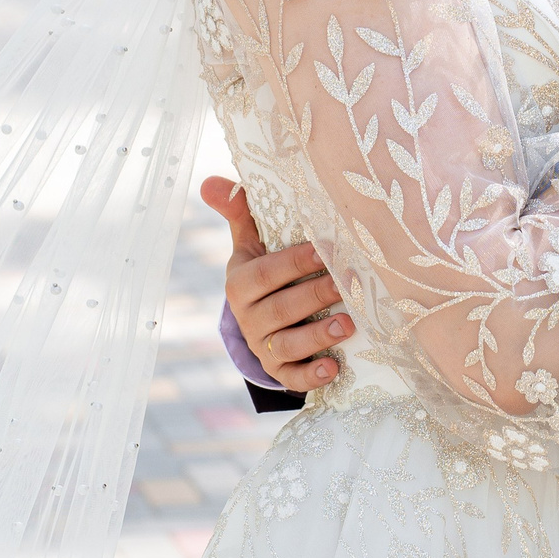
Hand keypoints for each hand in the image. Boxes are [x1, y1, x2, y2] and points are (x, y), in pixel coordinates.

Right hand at [209, 174, 348, 389]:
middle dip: (315, 295)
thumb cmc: (265, 269)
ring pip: (288, 344)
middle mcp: (248, 317)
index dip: (293, 262)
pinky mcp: (278, 369)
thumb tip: (209, 181)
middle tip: (347, 283)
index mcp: (240, 283)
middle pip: (281, 308)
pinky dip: (312, 375)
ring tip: (349, 325)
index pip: (265, 273)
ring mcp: (262, 346)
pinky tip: (334, 368)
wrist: (263, 317)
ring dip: (318, 336)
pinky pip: (292, 376)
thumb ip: (238, 210)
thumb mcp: (250, 242)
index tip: (322, 249)